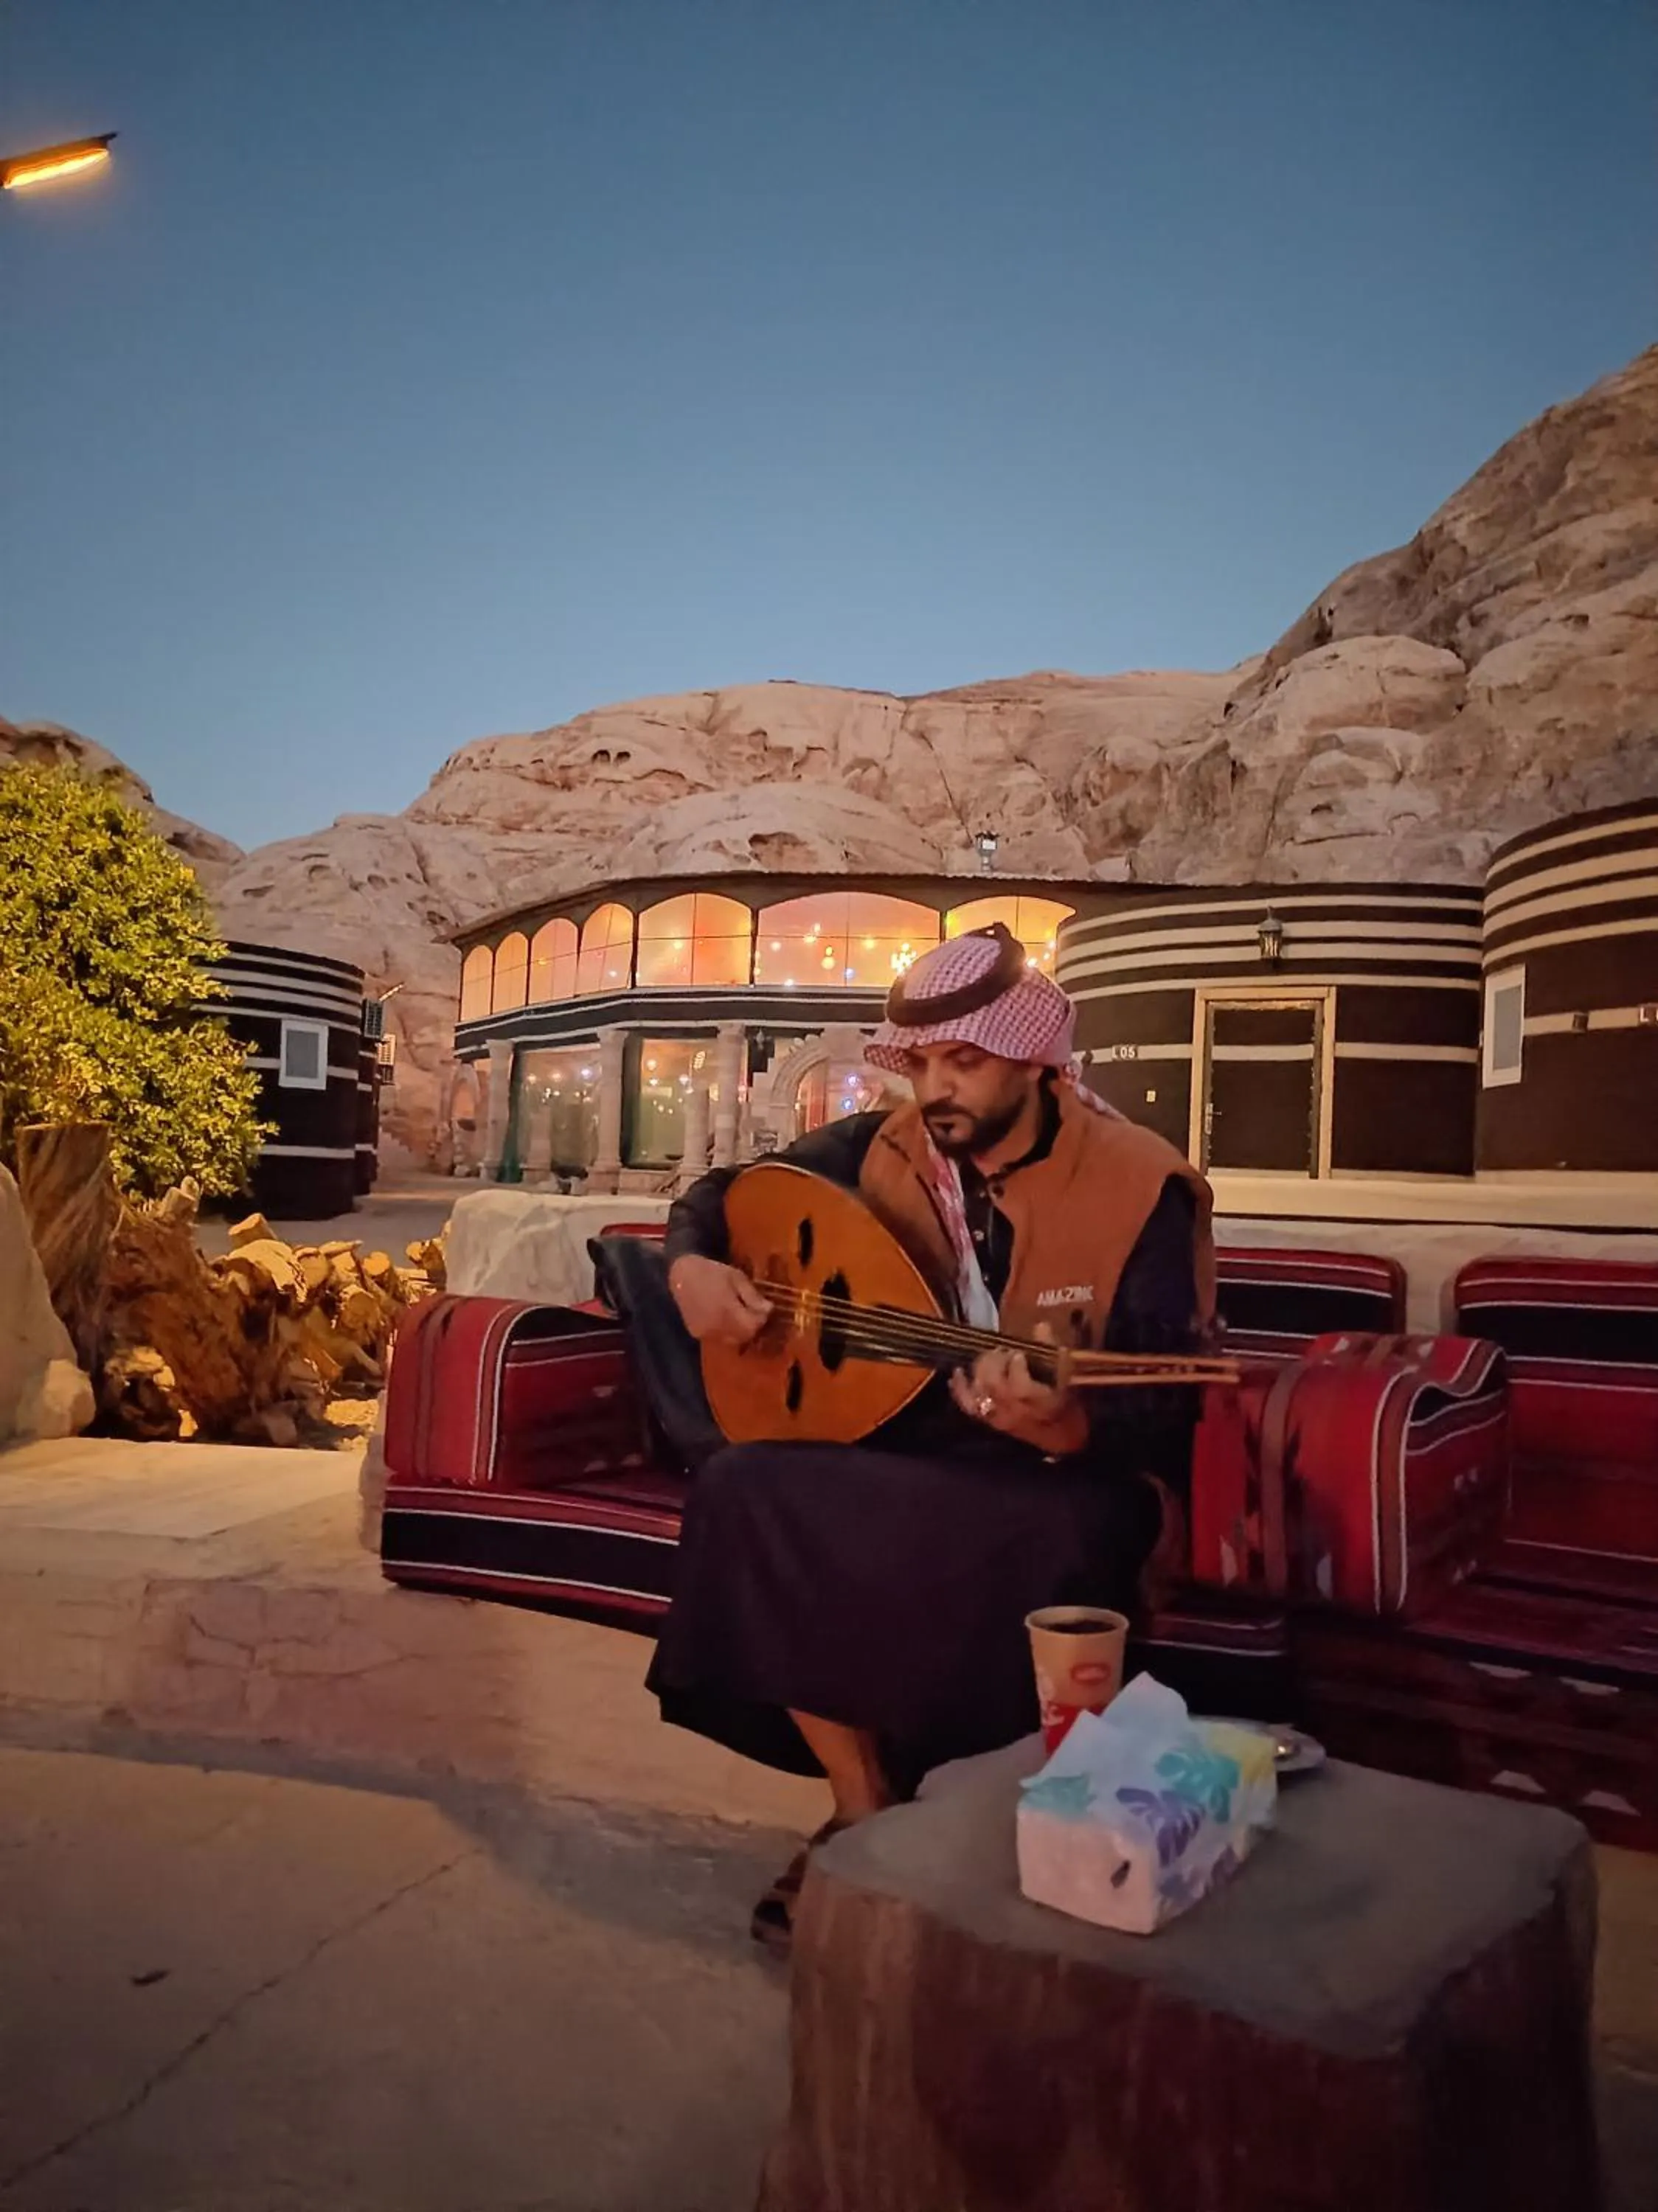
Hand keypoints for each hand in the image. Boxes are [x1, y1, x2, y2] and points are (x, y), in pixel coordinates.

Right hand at [668, 1255, 772, 1346]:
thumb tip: (769, 1310)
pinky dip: (725, 1331)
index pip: (753, 1326)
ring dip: (740, 1330)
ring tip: (740, 1315)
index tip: (766, 1308)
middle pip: (744, 1336)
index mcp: (727, 1311)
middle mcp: (716, 1326)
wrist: (681, 1274)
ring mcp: (705, 1332)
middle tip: (754, 1312)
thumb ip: (753, 1296)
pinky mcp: (697, 1333)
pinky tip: (724, 1317)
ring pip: (731, 1340)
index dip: (762, 1319)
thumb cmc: (712, 1272)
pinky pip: (718, 1338)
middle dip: (752, 1326)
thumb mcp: (737, 1278)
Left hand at [950, 1325, 1087, 1454]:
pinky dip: (959, 1387)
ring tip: (989, 1358)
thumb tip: (1040, 1325)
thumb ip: (1053, 1352)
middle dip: (994, 1360)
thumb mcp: (1066, 1378)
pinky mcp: (988, 1420)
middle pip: (991, 1381)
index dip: (1016, 1360)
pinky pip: (967, 1404)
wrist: (1062, 1439)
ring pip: (978, 1389)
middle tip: (1003, 1351)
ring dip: (979, 1368)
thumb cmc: (1067, 1406)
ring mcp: (997, 1415)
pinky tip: (957, 1372)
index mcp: (1034, 1399)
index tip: (1020, 1352)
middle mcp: (1011, 1408)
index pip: (1017, 1379)